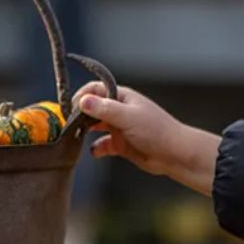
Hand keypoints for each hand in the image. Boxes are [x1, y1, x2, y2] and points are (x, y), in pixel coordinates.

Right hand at [71, 82, 221, 194]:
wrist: (174, 154)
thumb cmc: (155, 130)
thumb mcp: (128, 117)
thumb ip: (105, 109)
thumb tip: (82, 100)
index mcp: (121, 97)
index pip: (94, 89)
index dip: (81, 97)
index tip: (71, 109)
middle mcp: (118, 110)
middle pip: (91, 108)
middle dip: (79, 116)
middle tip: (69, 126)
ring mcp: (119, 127)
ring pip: (95, 126)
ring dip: (85, 132)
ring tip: (76, 138)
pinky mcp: (121, 144)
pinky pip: (102, 144)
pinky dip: (97, 148)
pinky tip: (95, 151)